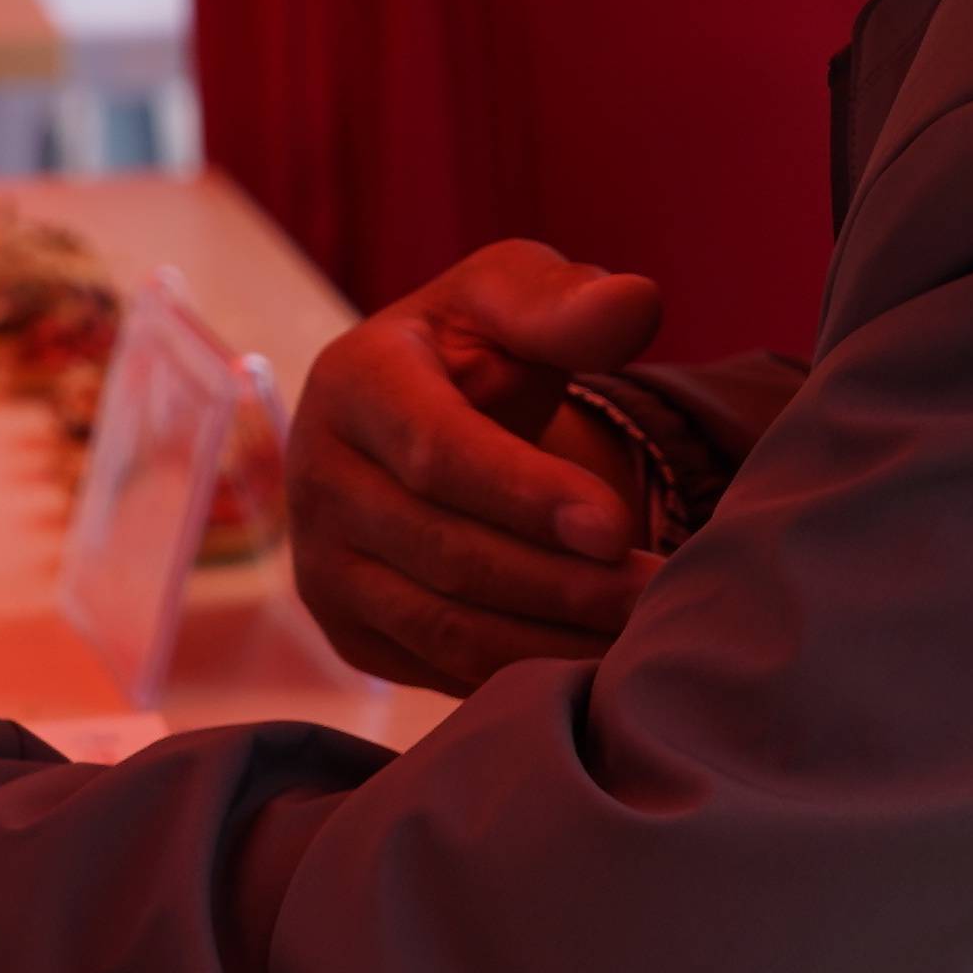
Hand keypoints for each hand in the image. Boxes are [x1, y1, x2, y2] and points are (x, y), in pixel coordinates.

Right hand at [288, 241, 669, 695]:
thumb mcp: (514, 299)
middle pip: (444, 551)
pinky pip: (440, 669)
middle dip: (561, 580)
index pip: (435, 450)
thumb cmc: (481, 347)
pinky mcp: (348, 630)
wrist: (418, 421)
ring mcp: (322, 565)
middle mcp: (317, 477)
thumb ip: (566, 303)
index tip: (617, 525)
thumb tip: (635, 302)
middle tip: (655, 592)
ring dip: (551, 638)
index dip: (526, 493)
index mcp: (353, 380)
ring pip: (443, 625)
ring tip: (640, 631)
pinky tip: (595, 659)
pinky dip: (524, 673)